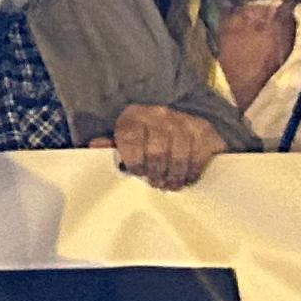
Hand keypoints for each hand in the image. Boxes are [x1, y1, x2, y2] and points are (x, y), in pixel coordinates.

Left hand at [108, 103, 227, 190]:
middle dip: (155, 172)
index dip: (133, 159)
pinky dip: (192, 172)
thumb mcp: (124, 138)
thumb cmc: (144, 137)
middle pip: (157, 149)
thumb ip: (111, 145)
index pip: (131, 137)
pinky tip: (186, 179)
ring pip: (180, 154)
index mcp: (134, 116)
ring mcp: (184, 121)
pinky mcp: (204, 130)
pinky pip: (200, 155)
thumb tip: (95, 146)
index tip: (137, 172)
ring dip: (174, 175)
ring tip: (170, 185)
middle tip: (155, 184)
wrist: (178, 122)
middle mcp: (159, 114)